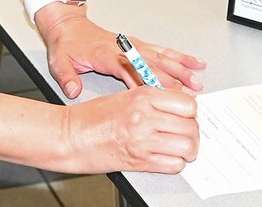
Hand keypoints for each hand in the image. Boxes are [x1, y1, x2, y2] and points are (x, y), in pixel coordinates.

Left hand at [35, 4, 206, 97]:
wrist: (68, 25)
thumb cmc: (67, 44)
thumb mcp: (59, 61)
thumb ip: (66, 76)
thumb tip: (72, 90)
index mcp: (108, 55)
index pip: (131, 72)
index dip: (147, 84)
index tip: (163, 97)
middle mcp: (126, 49)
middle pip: (154, 65)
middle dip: (173, 80)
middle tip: (190, 93)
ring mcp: (134, 46)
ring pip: (163, 57)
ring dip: (181, 69)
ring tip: (198, 80)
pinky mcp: (138, 45)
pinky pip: (163, 51)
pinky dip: (180, 57)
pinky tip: (195, 62)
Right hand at [63, 86, 198, 172]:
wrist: (69, 136)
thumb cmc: (92, 116)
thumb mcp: (126, 96)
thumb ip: (153, 98)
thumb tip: (180, 104)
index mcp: (143, 96)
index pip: (187, 104)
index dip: (191, 112)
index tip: (187, 115)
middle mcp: (146, 117)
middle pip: (190, 126)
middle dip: (192, 132)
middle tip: (187, 134)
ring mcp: (143, 140)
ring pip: (186, 147)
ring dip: (187, 149)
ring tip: (181, 148)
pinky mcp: (139, 161)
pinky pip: (173, 165)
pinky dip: (176, 163)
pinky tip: (168, 158)